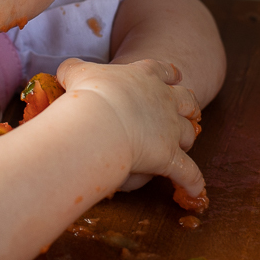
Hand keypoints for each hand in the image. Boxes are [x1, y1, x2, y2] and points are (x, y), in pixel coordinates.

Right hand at [55, 57, 203, 196]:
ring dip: (187, 139)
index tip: (175, 76)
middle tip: (189, 110)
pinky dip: (192, 181)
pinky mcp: (169, 156)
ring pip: (188, 133)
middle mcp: (165, 99)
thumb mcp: (77, 73)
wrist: (100, 120)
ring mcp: (170, 128)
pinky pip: (187, 172)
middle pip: (187, 99)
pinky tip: (195, 189)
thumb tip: (64, 71)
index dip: (170, 74)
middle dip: (188, 105)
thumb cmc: (89, 94)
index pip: (164, 70)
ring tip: (185, 145)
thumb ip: (73, 69)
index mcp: (145, 75)